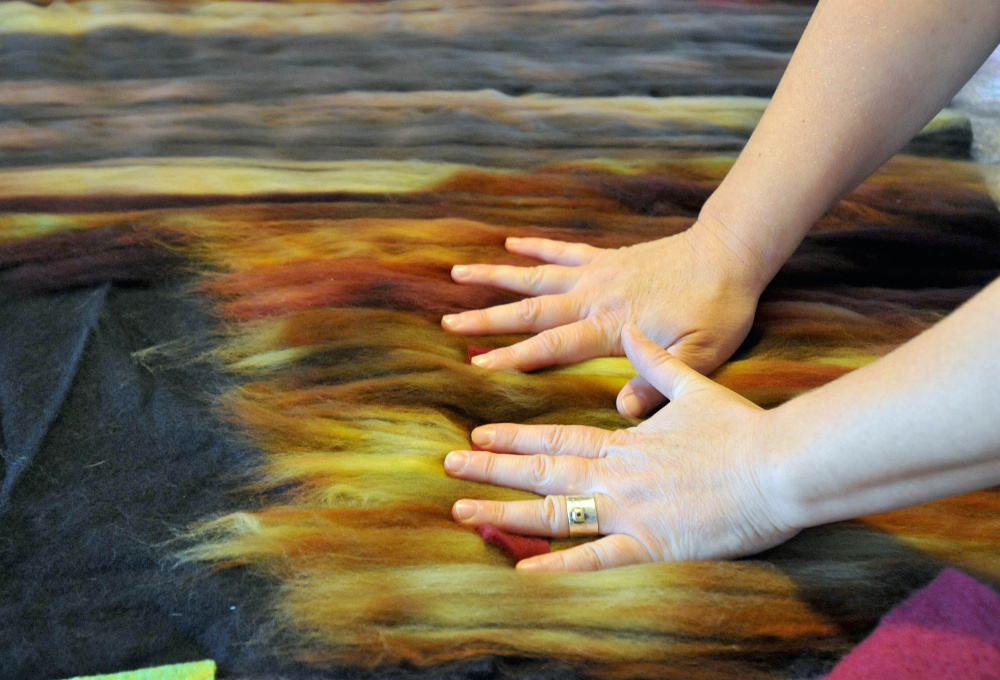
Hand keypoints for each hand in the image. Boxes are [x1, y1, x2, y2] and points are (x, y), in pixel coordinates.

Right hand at [441, 221, 764, 415]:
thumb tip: (622, 409)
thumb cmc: (718, 308)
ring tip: (456, 274)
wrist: (730, 254)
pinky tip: (509, 244)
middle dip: (486, 318)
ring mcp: (598, 273)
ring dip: (496, 277)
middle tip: (447, 323)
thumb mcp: (702, 355)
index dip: (512, 356)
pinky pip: (564, 250)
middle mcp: (594, 297)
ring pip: (536, 276)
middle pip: (530, 310)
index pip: (551, 345)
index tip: (475, 364)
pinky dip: (535, 247)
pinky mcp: (608, 257)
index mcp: (611, 326)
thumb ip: (660, 382)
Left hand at [443, 324, 797, 570]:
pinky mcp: (651, 544)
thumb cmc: (742, 428)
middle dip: (492, 467)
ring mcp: (629, 510)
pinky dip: (558, 565)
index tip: (479, 433)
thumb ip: (656, 363)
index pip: (557, 438)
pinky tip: (522, 569)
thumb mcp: (695, 385)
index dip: (515, 437)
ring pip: (554, 512)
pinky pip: (596, 558)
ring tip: (462, 509)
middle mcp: (616, 476)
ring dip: (505, 511)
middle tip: (449, 465)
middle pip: (542, 471)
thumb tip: (630, 334)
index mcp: (626, 442)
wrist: (780, 465)